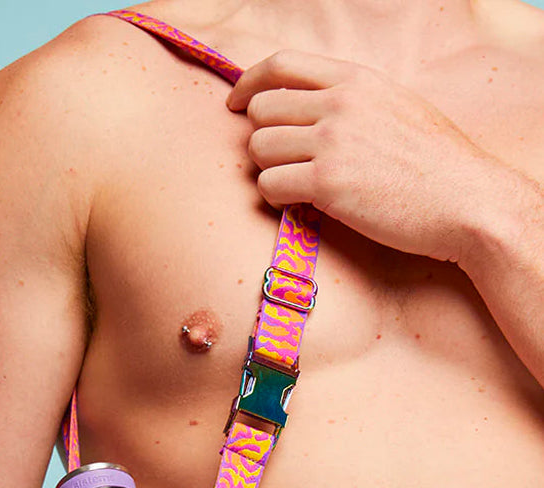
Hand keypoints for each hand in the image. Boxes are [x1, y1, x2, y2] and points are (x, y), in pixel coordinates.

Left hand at [227, 51, 499, 262]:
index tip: (237, 104)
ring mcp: (332, 142)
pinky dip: (275, 198)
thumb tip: (308, 111)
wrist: (467, 201)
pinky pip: (268, 186)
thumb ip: (351, 102)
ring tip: (296, 187)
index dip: (249, 85)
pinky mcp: (327, 183)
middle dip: (261, 139)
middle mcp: (339, 104)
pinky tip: (300, 204)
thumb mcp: (396, 108)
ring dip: (268, 171)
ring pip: (258, 150)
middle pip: (261, 111)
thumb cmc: (437, 164)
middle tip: (281, 163)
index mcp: (355, 80)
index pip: (280, 65)